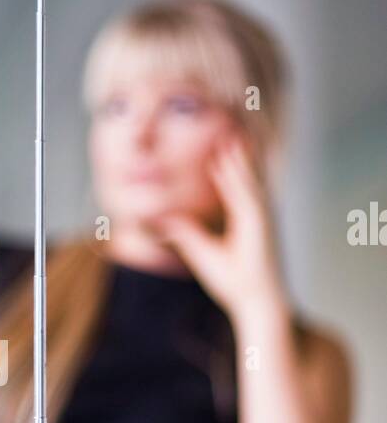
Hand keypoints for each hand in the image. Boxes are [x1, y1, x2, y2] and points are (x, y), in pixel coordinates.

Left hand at [154, 134, 288, 323]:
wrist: (257, 304)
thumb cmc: (234, 282)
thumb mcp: (201, 251)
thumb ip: (184, 232)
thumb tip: (162, 218)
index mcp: (246, 216)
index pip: (235, 180)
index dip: (227, 159)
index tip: (220, 135)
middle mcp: (256, 211)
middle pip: (244, 172)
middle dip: (236, 148)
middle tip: (229, 118)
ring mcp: (261, 216)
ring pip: (247, 177)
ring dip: (238, 153)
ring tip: (230, 128)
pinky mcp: (261, 224)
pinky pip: (248, 193)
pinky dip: (239, 174)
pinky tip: (229, 157)